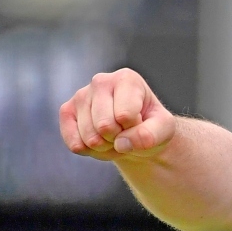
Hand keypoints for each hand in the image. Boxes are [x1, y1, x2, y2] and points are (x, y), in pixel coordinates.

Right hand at [59, 69, 175, 160]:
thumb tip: (122, 143)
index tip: (140, 121)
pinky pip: (75, 144)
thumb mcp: (164, 129)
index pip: (125, 115)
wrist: (136, 132)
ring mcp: (81, 95)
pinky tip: (100, 141)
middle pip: (104, 126)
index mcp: (127, 78)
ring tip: (116, 136)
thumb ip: (151, 134)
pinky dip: (90, 151)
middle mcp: (100, 81)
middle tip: (127, 132)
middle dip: (118, 139)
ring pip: (90, 138)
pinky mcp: (66, 111)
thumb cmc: (151, 125)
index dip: (134, 128)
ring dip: (106, 147)